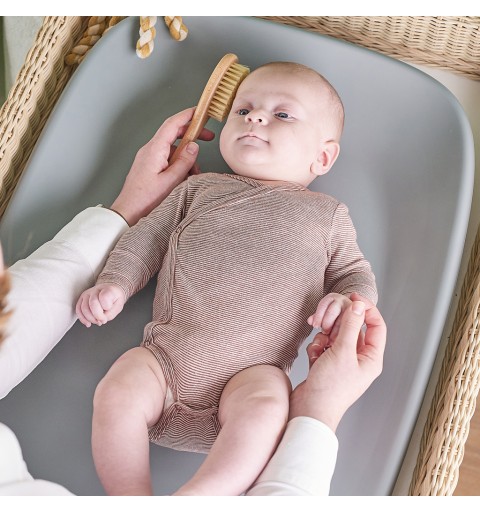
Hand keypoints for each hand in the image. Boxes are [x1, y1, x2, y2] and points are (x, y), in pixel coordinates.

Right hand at [76, 284, 125, 327]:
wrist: (110, 291)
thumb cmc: (114, 299)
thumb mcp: (119, 306)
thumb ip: (110, 313)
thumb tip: (101, 320)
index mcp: (108, 289)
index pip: (104, 297)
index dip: (106, 307)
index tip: (108, 310)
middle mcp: (96, 290)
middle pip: (93, 304)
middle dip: (98, 316)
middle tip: (103, 320)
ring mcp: (87, 294)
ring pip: (84, 308)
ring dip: (90, 319)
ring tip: (97, 321)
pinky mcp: (81, 298)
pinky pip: (78, 309)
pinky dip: (82, 319)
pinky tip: (88, 323)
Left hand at [110, 107, 214, 225]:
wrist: (128, 212)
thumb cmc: (145, 200)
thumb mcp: (171, 181)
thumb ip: (184, 161)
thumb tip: (194, 146)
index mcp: (154, 149)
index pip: (172, 124)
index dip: (187, 115)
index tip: (200, 111)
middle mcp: (150, 150)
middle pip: (173, 134)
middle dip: (192, 135)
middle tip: (208, 138)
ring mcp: (148, 157)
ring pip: (173, 149)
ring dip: (186, 158)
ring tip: (193, 175)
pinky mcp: (149, 166)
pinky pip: (167, 159)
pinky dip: (178, 165)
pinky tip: (184, 179)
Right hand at [290, 294, 385, 431]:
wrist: (309, 410)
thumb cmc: (330, 389)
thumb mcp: (342, 352)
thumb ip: (351, 326)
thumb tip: (358, 305)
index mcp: (371, 358)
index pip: (376, 326)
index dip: (366, 309)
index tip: (353, 297)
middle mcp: (359, 358)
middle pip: (352, 328)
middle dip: (338, 325)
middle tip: (328, 326)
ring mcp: (342, 361)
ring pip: (335, 335)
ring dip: (324, 338)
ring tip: (319, 349)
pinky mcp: (327, 363)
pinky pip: (323, 345)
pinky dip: (316, 348)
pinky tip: (313, 358)